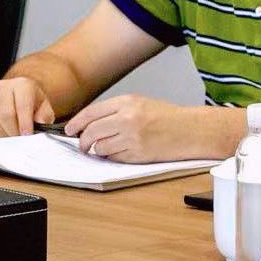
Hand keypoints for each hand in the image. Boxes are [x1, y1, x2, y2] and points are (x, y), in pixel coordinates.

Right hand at [0, 76, 54, 137]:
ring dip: (5, 135)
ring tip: (14, 137)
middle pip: (6, 115)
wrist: (18, 97)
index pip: (22, 105)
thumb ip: (44, 117)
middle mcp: (3, 88)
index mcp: (22, 85)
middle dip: (14, 132)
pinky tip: (5, 133)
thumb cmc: (32, 103)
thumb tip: (39, 126)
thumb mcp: (44, 108)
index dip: (25, 123)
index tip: (27, 135)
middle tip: (21, 141)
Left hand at [63, 94, 196, 162]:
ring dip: (98, 151)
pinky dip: (112, 157)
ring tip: (106, 147)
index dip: (76, 123)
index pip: (91, 113)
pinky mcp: (137, 155)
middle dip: (83, 141)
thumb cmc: (167, 117)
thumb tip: (89, 123)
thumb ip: (115, 111)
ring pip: (99, 148)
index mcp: (127, 102)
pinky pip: (113, 158)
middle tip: (83, 144)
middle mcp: (127, 118)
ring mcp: (132, 138)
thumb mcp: (140, 104)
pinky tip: (120, 152)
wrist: (190, 130)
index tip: (70, 129)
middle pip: (91, 132)